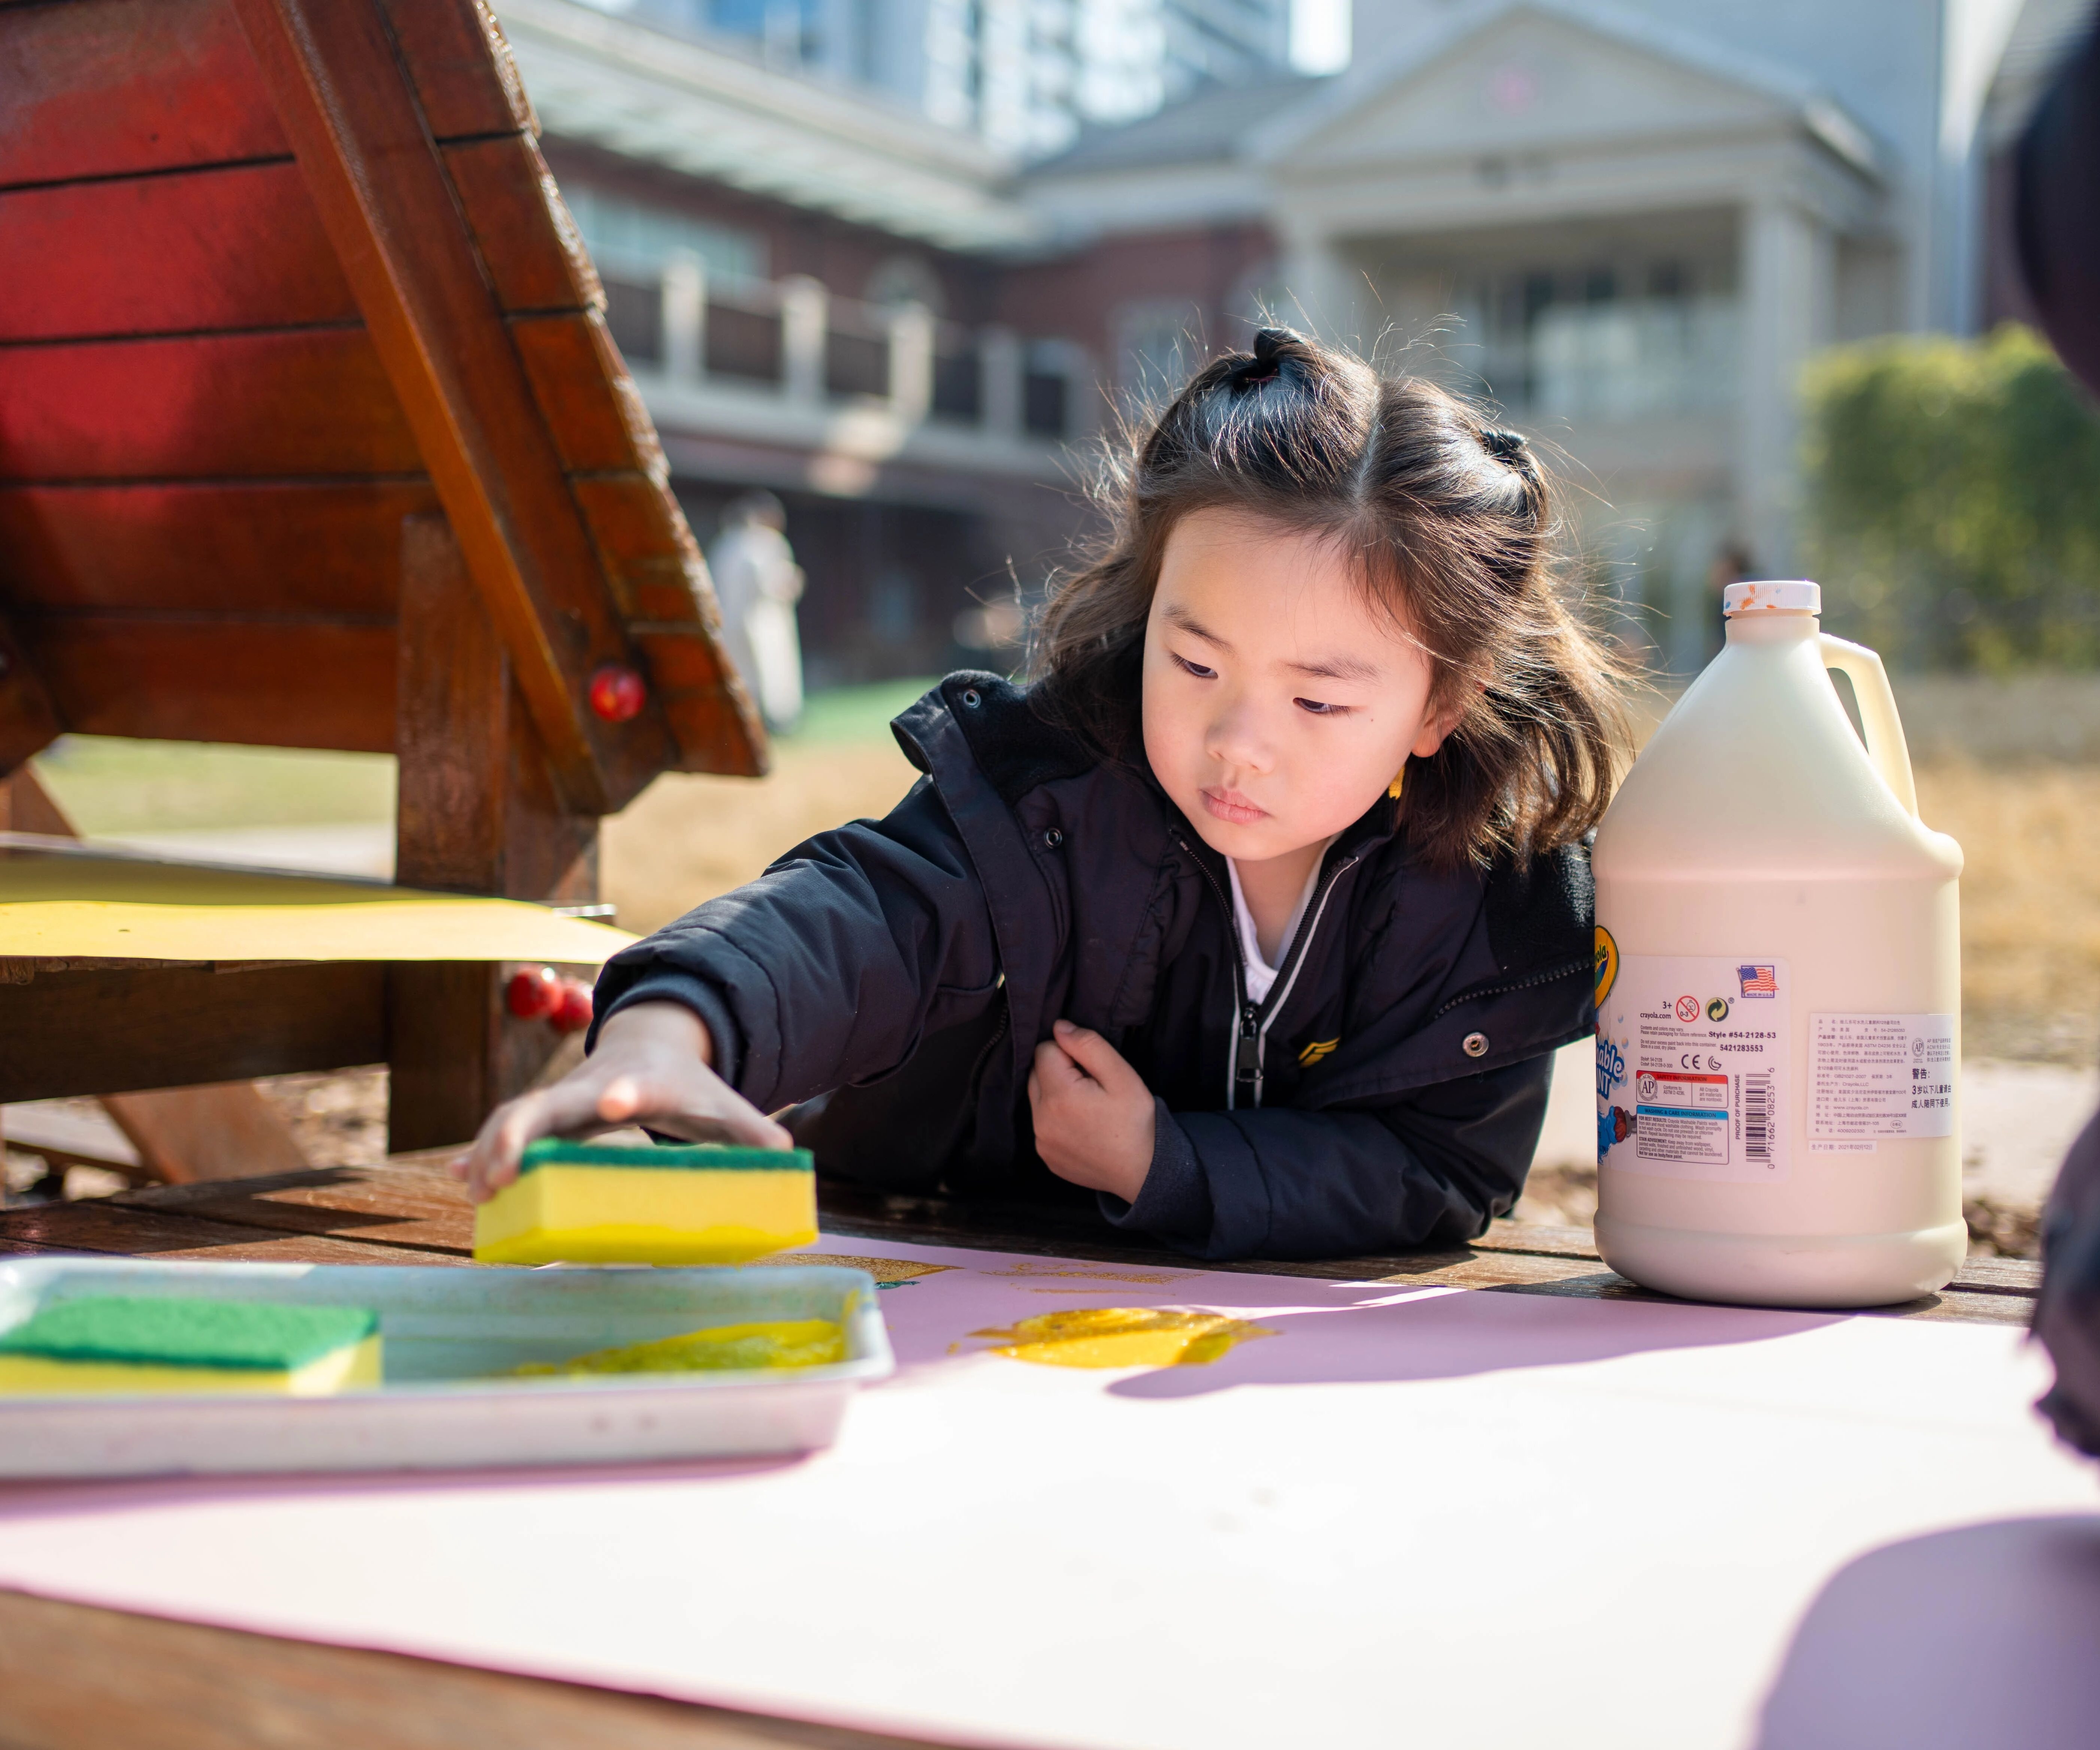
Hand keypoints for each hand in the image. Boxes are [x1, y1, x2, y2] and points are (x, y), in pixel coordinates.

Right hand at [450, 1002, 790, 1202]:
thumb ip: (758, 1137)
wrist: (648, 1046)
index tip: (612, 1101)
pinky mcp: (545, 1116)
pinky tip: (461, 1179)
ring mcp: (562, 1100)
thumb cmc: (689, 1087)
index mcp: (645, 1084)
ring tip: (477, 1192)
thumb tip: (788, 1165)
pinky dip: (483, 1154)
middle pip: (550, 1104)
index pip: (633, 1085)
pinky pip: (506, 1131)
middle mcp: (592, 1088)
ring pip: (517, 1118)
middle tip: (503, 1172)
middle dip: (522, 1133)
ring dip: (493, 1151)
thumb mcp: (727, 1108)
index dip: (623, 1091)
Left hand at [1027, 1019, 1155, 1202]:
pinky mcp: (1045, 1156)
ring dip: (1056, 1094)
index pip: (1044, 1050)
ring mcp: (1041, 1141)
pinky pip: (1041, 1124)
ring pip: (1037, 1099)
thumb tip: (1059, 1027)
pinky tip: (1083, 1127)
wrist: (1144, 1171)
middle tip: (1092, 1086)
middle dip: (1059, 1071)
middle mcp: (1041, 1120)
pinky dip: (1056, 1119)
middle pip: (1036, 1073)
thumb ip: (1088, 1045)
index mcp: (1059, 1096)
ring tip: (1088, 1107)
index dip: (1070, 1052)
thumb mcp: (1122, 1076)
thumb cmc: (1136, 1121)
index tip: (1092, 1069)